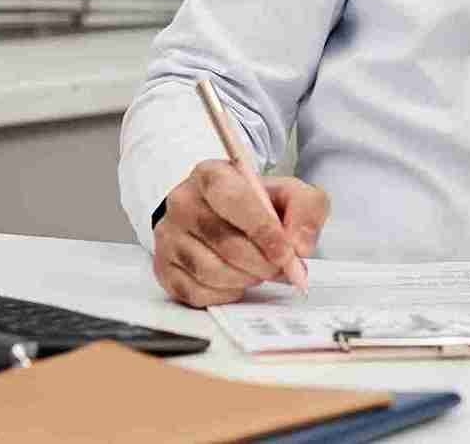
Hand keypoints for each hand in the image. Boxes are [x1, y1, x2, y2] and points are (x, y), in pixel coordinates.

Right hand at [152, 160, 329, 307]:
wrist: (217, 213)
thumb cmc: (252, 204)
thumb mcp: (287, 193)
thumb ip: (306, 210)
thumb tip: (300, 246)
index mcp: (211, 175)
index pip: (235, 202)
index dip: (265, 232)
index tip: (288, 254)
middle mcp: (182, 203)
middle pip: (226, 243)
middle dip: (263, 263)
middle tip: (281, 267)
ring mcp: (168, 236)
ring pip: (212, 271)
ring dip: (246, 279)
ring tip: (257, 269)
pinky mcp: (163, 267)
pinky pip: (197, 293)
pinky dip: (226, 293)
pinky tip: (235, 280)